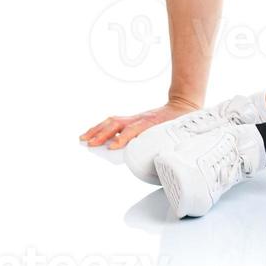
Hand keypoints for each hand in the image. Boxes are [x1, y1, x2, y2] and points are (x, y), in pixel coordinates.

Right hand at [79, 98, 200, 149]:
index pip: (134, 129)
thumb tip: (163, 160)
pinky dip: (101, 127)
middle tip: (90, 144)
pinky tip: (92, 134)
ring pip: (112, 121)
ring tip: (83, 139)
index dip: (123, 138)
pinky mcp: (131, 119)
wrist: (182, 105)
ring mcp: (135, 117)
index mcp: (152, 122)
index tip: (113, 147)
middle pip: (118, 124)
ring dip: (97, 130)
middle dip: (103, 134)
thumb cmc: (178, 122)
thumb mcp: (176, 133)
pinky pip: (114, 122)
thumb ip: (167, 143)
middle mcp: (140, 118)